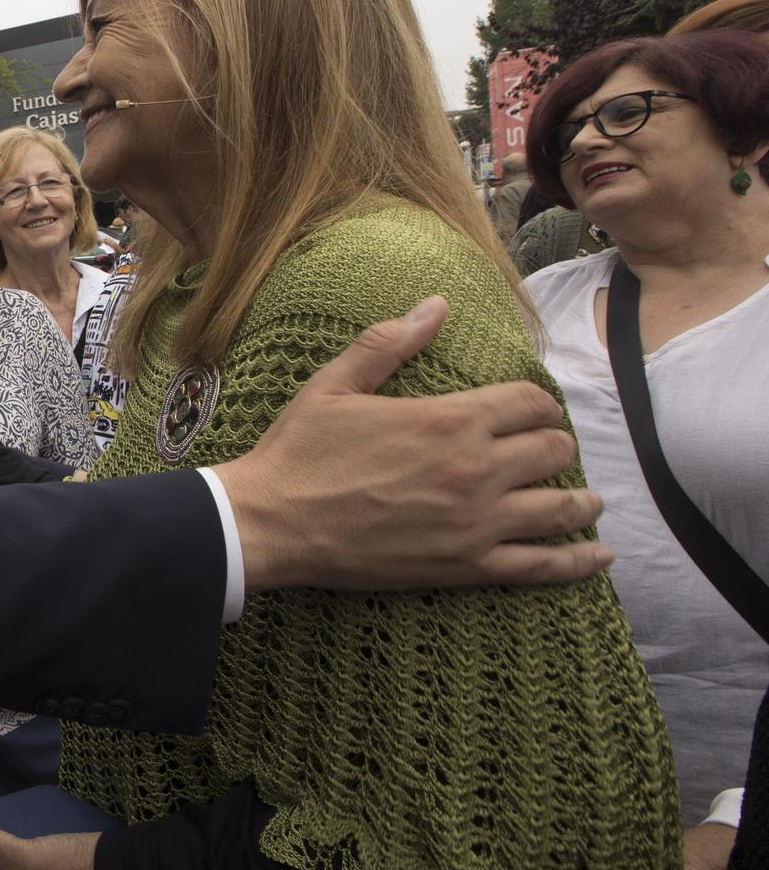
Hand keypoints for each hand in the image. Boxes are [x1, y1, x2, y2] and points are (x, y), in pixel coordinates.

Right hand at [213, 296, 609, 591]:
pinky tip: (598, 555)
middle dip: (556, 445)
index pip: (529, 402)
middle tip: (548, 451)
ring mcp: (476, 522)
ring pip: (559, 507)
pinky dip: (578, 562)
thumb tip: (436, 304)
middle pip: (553, 450)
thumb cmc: (299, 451)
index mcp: (449, 419)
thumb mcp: (336, 385)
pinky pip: (541, 566)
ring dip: (582, 501)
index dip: (537, 403)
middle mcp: (476, 469)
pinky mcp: (467, 566)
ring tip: (590, 501)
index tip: (532, 411)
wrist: (272, 523)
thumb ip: (390, 342)